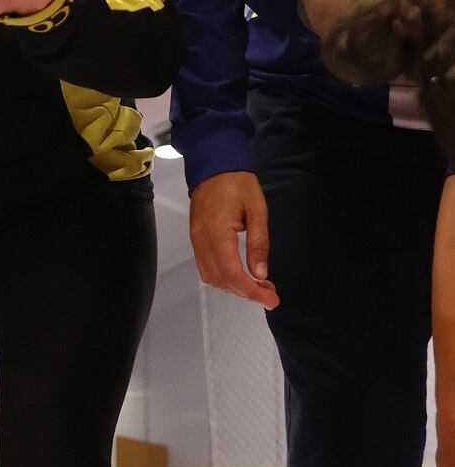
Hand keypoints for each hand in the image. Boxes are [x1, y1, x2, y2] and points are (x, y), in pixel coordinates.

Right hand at [189, 170, 277, 309]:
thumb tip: (261, 274)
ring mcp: (196, 241)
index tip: (271, 299)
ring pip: (210, 277)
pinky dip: (223, 278)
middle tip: (270, 294)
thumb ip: (258, 243)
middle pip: (220, 280)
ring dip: (233, 287)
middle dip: (245, 293)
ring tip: (257, 286)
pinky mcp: (196, 239)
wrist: (213, 167)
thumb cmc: (238, 185)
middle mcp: (202, 241)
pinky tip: (240, 275)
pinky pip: (205, 267)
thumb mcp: (257, 211)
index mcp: (217, 234)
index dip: (251, 291)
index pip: (232, 274)